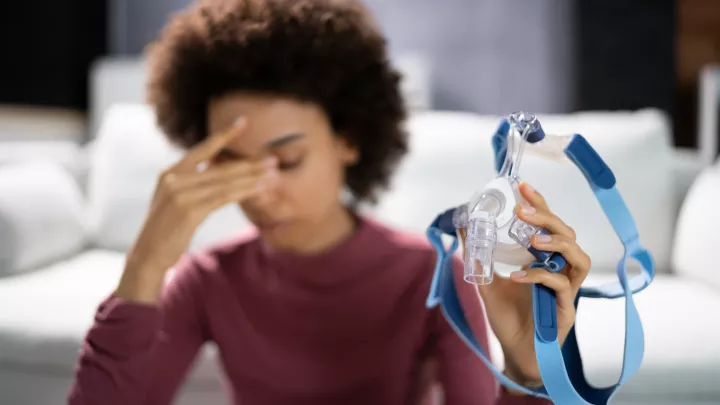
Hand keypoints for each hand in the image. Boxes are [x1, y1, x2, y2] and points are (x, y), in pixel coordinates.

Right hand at [116, 118, 277, 303]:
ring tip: (273, 173)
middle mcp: (174, 178)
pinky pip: (223, 197)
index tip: (244, 122)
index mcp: (170, 172)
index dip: (225, 135)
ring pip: (225, 182)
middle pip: (220, 167)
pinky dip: (244, 191)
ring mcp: (180, 193)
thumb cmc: (166, 231)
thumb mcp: (174, 201)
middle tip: (273, 159)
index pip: (203, 149)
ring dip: (252, 177)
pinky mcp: (189, 209)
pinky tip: (260, 188)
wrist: (147, 256)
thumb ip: (191, 184)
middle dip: (249, 163)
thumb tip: (217, 173)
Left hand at [460, 182, 590, 386]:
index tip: (522, 186)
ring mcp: (567, 290)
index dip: (540, 204)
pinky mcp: (566, 310)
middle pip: (568, 234)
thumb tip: (463, 228)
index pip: (549, 225)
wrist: (516, 354)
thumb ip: (478, 258)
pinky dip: (540, 277)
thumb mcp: (487, 283)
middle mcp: (561, 270)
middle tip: (522, 211)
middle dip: (547, 218)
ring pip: (578, 257)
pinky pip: (560, 287)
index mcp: (545, 260)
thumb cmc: (507, 318)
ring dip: (556, 244)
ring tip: (532, 241)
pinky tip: (518, 276)